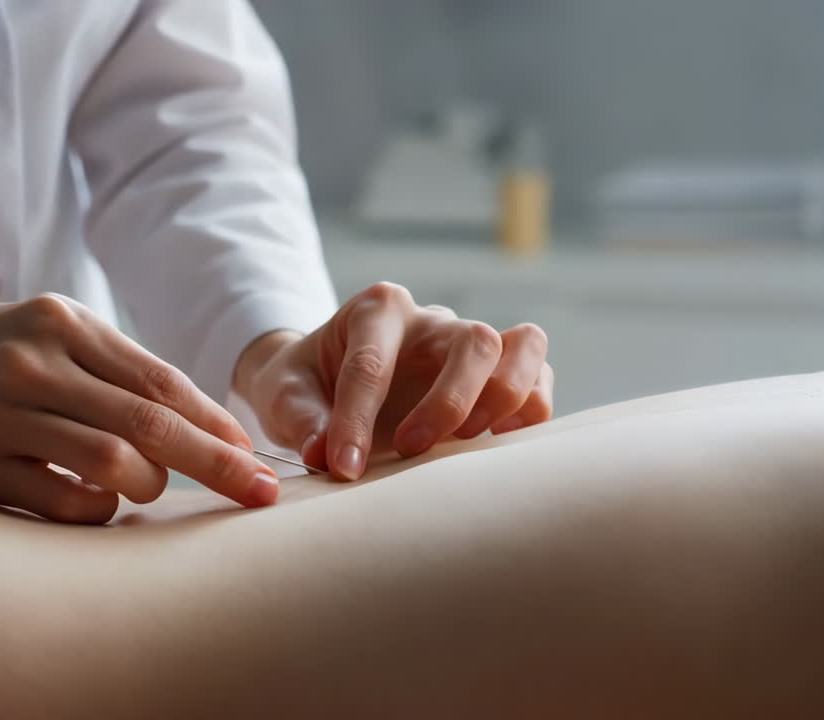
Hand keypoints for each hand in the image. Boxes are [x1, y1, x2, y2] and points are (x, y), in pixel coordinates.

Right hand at [0, 278, 279, 522]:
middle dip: (217, 463)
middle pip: (151, 424)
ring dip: (150, 486)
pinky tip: (98, 499)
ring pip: (113, 464)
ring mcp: (3, 413)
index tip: (254, 455)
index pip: (160, 380)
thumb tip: (202, 423)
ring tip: (150, 486)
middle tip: (261, 492)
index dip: (216, 422)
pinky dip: (97, 508)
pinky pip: (63, 501)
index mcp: (65, 322)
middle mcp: (37, 363)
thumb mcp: (50, 331)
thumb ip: (116, 367)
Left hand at [237, 282, 553, 479]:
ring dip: (505, 398)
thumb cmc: (305, 386)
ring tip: (468, 443)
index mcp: (375, 310)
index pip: (374, 361)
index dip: (356, 418)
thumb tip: (324, 454)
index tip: (343, 468)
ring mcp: (467, 344)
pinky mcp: (496, 373)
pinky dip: (532, 408)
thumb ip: (301, 420)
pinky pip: (539, 375)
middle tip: (411, 449)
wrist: (322, 384)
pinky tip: (500, 443)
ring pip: (521, 347)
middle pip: (473, 341)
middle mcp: (430, 321)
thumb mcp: (284, 396)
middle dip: (449, 402)